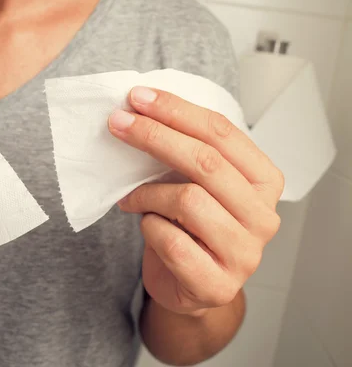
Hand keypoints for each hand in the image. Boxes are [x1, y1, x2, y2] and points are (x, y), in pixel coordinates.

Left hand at [108, 87, 283, 315]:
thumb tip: (140, 110)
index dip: (177, 110)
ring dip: (147, 193)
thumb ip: (186, 152)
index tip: (139, 97)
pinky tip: (146, 225)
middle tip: (118, 124)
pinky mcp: (217, 284)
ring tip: (131, 196)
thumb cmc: (192, 227)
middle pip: (206, 161)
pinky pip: (172, 242)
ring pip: (188, 201)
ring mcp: (245, 253)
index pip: (222, 132)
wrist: (190, 284)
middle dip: (154, 136)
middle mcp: (263, 216)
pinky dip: (149, 227)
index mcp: (264, 180)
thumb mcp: (197, 182)